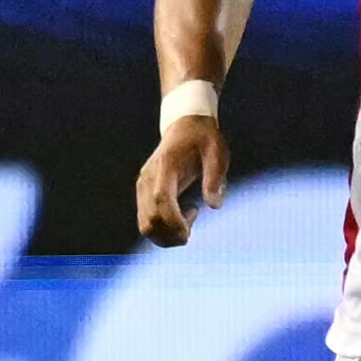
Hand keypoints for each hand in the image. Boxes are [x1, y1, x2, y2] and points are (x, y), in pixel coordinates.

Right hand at [135, 116, 228, 246]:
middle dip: (172, 234)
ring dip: (168, 235)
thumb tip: (214, 205)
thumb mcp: (217, 151)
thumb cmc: (202, 138)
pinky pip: (147, 222)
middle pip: (149, 220)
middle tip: (194, 225)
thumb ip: (215, 177)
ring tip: (190, 220)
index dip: (174, 220)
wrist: (184, 125)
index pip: (161, 199)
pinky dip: (164, 229)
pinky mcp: (143, 193)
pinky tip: (183, 216)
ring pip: (145, 226)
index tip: (190, 231)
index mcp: (166, 165)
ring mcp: (143, 187)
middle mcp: (148, 178)